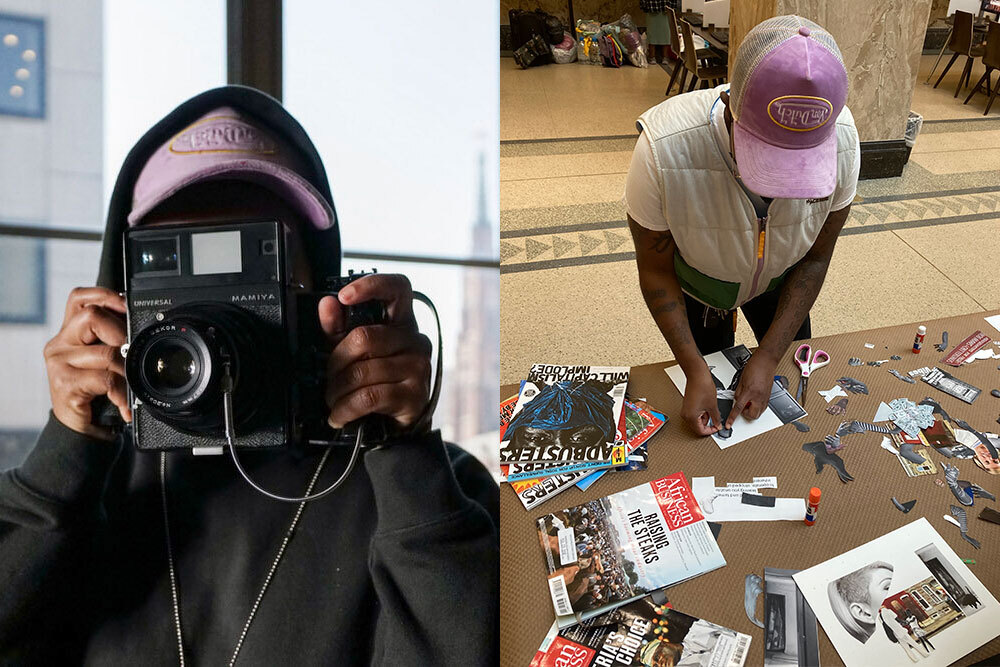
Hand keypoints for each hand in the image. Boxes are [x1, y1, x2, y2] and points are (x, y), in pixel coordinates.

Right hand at [44, 287, 129, 439]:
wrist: (80, 429)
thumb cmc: (96, 391)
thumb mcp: (103, 361)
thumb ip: (111, 340)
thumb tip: (138, 324)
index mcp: (69, 333)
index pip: (80, 298)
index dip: (105, 294)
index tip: (128, 304)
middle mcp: (60, 344)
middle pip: (93, 316)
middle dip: (121, 332)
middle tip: (132, 353)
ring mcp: (59, 363)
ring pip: (106, 351)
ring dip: (127, 370)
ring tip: (131, 385)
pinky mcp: (64, 383)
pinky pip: (105, 378)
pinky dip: (121, 392)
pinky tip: (124, 404)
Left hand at [319, 274, 431, 431]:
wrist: (398, 421)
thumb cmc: (378, 379)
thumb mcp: (355, 351)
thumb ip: (339, 327)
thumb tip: (327, 304)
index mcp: (402, 322)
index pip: (398, 288)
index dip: (372, 285)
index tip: (344, 296)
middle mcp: (415, 340)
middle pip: (364, 337)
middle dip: (336, 362)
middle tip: (328, 377)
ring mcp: (418, 367)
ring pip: (363, 371)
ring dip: (338, 391)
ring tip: (333, 400)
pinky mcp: (414, 394)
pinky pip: (370, 397)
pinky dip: (346, 409)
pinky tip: (339, 414)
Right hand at [680, 366, 720, 435]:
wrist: (697, 376)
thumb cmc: (702, 387)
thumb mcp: (713, 406)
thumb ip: (716, 418)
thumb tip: (717, 424)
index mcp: (691, 417)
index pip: (700, 431)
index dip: (710, 431)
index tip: (716, 428)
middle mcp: (686, 415)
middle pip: (697, 426)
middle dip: (708, 424)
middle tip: (716, 419)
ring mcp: (685, 410)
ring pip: (696, 420)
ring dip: (705, 418)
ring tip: (711, 409)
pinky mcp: (687, 405)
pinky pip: (694, 414)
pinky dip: (701, 413)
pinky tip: (706, 406)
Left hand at [725, 354, 774, 428]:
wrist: (766, 362)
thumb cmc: (755, 367)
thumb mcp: (741, 380)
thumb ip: (738, 392)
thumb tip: (736, 400)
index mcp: (750, 392)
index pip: (739, 408)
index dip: (732, 418)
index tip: (729, 424)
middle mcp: (759, 397)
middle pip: (752, 415)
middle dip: (745, 414)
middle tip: (742, 406)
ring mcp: (765, 398)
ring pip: (759, 413)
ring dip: (752, 411)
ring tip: (748, 402)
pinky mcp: (769, 397)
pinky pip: (763, 407)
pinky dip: (757, 407)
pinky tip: (754, 400)